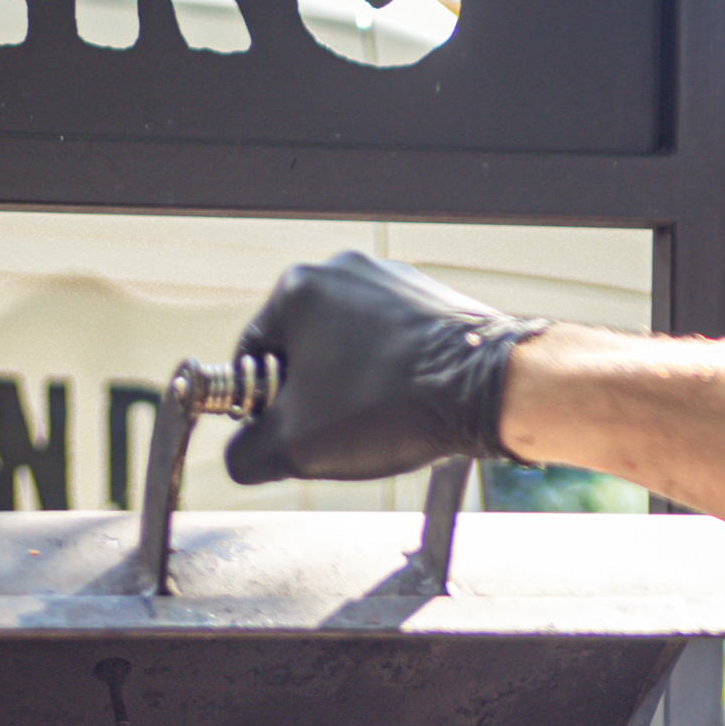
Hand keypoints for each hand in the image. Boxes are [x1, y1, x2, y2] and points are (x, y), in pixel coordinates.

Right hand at [225, 248, 546, 485]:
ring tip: (374, 422)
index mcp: (296, 290)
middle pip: (301, 350)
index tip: (280, 433)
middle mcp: (341, 270)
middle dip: (309, 397)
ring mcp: (390, 280)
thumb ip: (246, 454)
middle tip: (330, 434)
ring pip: (346, 348)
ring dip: (350, 389)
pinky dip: (388, 377)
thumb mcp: (293, 447)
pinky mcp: (428, 298)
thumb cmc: (386, 406)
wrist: (482, 389)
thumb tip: (242, 455)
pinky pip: (389, 345)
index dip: (258, 406)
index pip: (250, 357)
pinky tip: (403, 406)